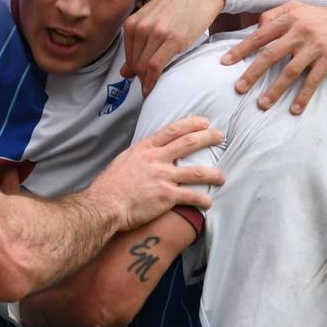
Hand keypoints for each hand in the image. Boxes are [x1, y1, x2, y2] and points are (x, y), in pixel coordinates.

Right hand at [91, 116, 224, 230]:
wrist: (105, 204)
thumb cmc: (109, 186)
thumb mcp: (122, 161)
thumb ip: (138, 156)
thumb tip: (145, 156)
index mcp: (145, 148)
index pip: (173, 130)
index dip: (191, 124)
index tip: (204, 122)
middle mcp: (156, 159)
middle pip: (189, 143)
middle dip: (208, 137)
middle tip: (221, 136)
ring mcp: (163, 177)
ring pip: (197, 172)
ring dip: (214, 173)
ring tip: (222, 177)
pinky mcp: (167, 196)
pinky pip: (192, 196)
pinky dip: (203, 200)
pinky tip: (209, 202)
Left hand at [121, 0, 225, 94]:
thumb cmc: (179, 5)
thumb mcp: (153, 21)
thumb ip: (137, 45)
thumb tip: (123, 73)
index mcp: (133, 22)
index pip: (127, 56)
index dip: (134, 72)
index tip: (141, 80)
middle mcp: (141, 27)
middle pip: (135, 63)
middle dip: (140, 78)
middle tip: (148, 86)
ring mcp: (157, 33)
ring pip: (143, 66)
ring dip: (146, 82)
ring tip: (152, 89)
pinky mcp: (173, 39)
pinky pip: (155, 66)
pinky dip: (152, 81)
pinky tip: (153, 88)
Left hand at [220, 2, 326, 113]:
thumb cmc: (319, 17)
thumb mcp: (296, 7)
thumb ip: (274, 15)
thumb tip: (254, 28)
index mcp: (288, 18)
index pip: (259, 35)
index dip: (241, 49)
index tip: (225, 63)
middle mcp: (299, 31)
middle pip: (270, 54)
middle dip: (253, 73)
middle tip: (239, 89)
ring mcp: (314, 46)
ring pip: (290, 71)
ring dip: (275, 90)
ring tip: (262, 104)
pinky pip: (312, 80)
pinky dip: (303, 96)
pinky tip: (294, 109)